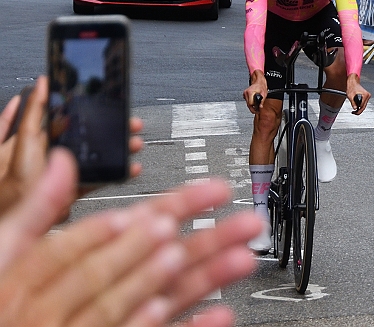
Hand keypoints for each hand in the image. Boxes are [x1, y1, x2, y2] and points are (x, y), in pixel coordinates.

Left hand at [0, 77, 144, 216]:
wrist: (26, 212)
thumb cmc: (20, 179)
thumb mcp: (28, 139)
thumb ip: (36, 111)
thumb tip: (42, 83)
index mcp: (47, 136)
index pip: (76, 118)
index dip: (97, 110)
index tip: (113, 105)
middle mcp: (61, 151)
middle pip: (94, 136)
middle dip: (116, 129)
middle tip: (131, 124)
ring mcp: (72, 170)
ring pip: (103, 155)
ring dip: (122, 149)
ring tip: (134, 144)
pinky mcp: (79, 187)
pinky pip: (103, 177)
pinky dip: (119, 173)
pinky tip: (130, 168)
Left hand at [0, 179, 260, 326]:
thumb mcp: (8, 250)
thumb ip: (38, 210)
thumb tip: (63, 161)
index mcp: (87, 254)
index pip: (144, 220)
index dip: (183, 202)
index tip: (215, 188)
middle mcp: (110, 283)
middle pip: (170, 255)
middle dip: (214, 237)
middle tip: (249, 222)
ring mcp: (122, 316)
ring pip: (173, 293)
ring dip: (211, 277)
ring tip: (243, 259)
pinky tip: (220, 314)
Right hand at [242, 71, 266, 113]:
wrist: (259, 81)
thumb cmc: (261, 86)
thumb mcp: (264, 94)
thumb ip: (262, 101)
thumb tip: (260, 107)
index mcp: (250, 92)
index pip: (250, 103)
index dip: (254, 107)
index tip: (256, 110)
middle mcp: (246, 92)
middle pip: (248, 104)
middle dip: (253, 107)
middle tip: (257, 110)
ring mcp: (245, 93)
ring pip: (247, 103)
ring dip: (251, 105)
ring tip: (256, 105)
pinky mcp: (244, 94)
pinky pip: (247, 100)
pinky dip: (250, 102)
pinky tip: (253, 101)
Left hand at [345, 74, 369, 114]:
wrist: (353, 82)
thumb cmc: (352, 87)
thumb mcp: (350, 96)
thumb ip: (353, 103)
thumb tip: (355, 108)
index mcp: (365, 95)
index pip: (362, 106)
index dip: (357, 111)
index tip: (353, 112)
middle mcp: (368, 95)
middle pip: (364, 106)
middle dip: (359, 111)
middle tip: (353, 113)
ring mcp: (368, 96)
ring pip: (364, 105)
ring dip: (359, 108)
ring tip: (354, 111)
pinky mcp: (366, 96)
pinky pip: (363, 103)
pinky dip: (360, 106)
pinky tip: (356, 107)